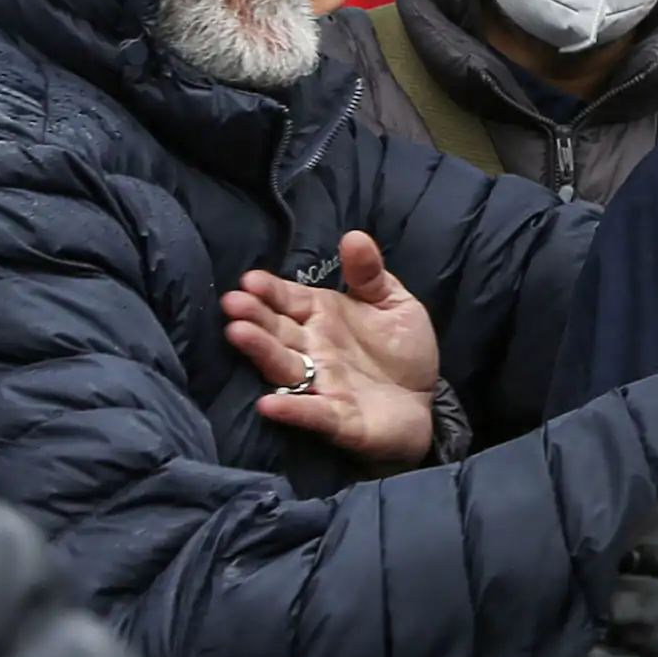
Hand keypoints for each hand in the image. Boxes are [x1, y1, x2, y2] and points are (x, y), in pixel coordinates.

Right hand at [224, 231, 440, 469]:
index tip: (249, 280)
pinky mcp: (338, 420)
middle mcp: (313, 350)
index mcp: (322, 317)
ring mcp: (322, 385)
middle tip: (232, 303)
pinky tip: (268, 403)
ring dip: (263, 352)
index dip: (270, 290)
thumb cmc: (402, 351)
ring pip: (285, 368)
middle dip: (255, 317)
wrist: (425, 403)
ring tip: (238, 334)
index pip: (289, 300)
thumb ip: (371, 274)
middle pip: (278, 331)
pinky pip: (312, 413)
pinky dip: (292, 408)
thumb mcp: (394, 303)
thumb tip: (355, 236)